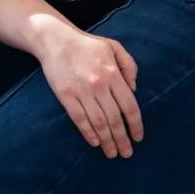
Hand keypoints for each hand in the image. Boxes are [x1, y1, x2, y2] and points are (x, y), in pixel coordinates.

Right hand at [30, 19, 143, 157]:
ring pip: (99, 122)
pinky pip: (79, 119)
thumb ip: (129, 66)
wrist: (56, 39)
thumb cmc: (87, 44)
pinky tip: (94, 143)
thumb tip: (134, 89)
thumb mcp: (114, 47)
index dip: (135, 125)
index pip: (130, 106)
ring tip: (112, 153)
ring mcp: (82, 92)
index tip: (138, 138)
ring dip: (107, 141)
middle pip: (115, 119)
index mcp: (114, 74)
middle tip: (126, 154)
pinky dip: (88, 133)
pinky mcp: (66, 96)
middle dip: (122, 139)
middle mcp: (100, 85)